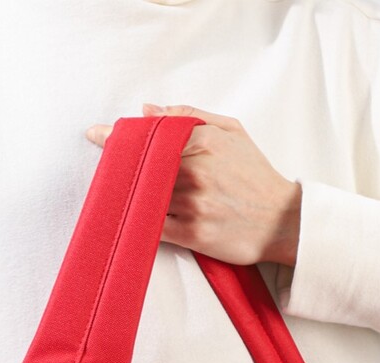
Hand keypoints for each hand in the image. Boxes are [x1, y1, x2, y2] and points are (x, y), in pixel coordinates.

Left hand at [85, 104, 301, 266]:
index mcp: (205, 142)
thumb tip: (148, 109)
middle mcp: (197, 172)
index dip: (121, 136)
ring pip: (145, 197)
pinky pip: (154, 227)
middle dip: (122, 167)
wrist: (282, 222)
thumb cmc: (255, 177)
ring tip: (122, 197)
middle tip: (106, 170)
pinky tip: (137, 220)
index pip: (151, 135)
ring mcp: (194, 204)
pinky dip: (142, 222)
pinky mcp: (194, 235)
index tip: (97, 135)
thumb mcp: (232, 132)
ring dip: (130, 197)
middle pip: (142, 166)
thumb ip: (191, 116)